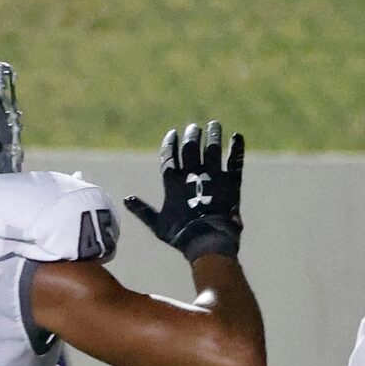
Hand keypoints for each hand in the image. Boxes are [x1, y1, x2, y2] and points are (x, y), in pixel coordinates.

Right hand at [124, 120, 245, 260]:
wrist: (208, 240)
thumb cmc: (181, 235)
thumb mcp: (158, 224)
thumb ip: (143, 211)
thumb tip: (127, 199)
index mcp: (173, 182)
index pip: (169, 155)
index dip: (170, 143)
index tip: (173, 133)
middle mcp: (192, 173)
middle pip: (191, 147)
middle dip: (191, 135)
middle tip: (194, 128)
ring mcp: (213, 176)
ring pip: (212, 148)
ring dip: (213, 135)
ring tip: (214, 125)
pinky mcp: (231, 181)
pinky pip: (234, 161)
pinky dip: (236, 148)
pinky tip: (237, 136)